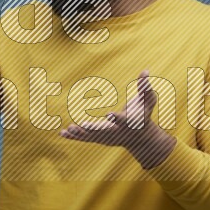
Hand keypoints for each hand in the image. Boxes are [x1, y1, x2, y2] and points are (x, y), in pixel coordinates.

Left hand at [59, 69, 176, 168]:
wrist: (140, 138)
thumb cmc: (143, 115)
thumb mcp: (148, 101)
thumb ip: (145, 87)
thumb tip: (146, 70)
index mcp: (128, 122)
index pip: (122, 120)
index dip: (116, 117)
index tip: (108, 114)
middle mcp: (117, 131)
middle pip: (104, 131)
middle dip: (93, 129)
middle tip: (83, 125)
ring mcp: (107, 137)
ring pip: (92, 136)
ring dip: (80, 134)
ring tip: (69, 128)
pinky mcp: (99, 139)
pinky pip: (85, 138)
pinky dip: (74, 137)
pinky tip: (62, 133)